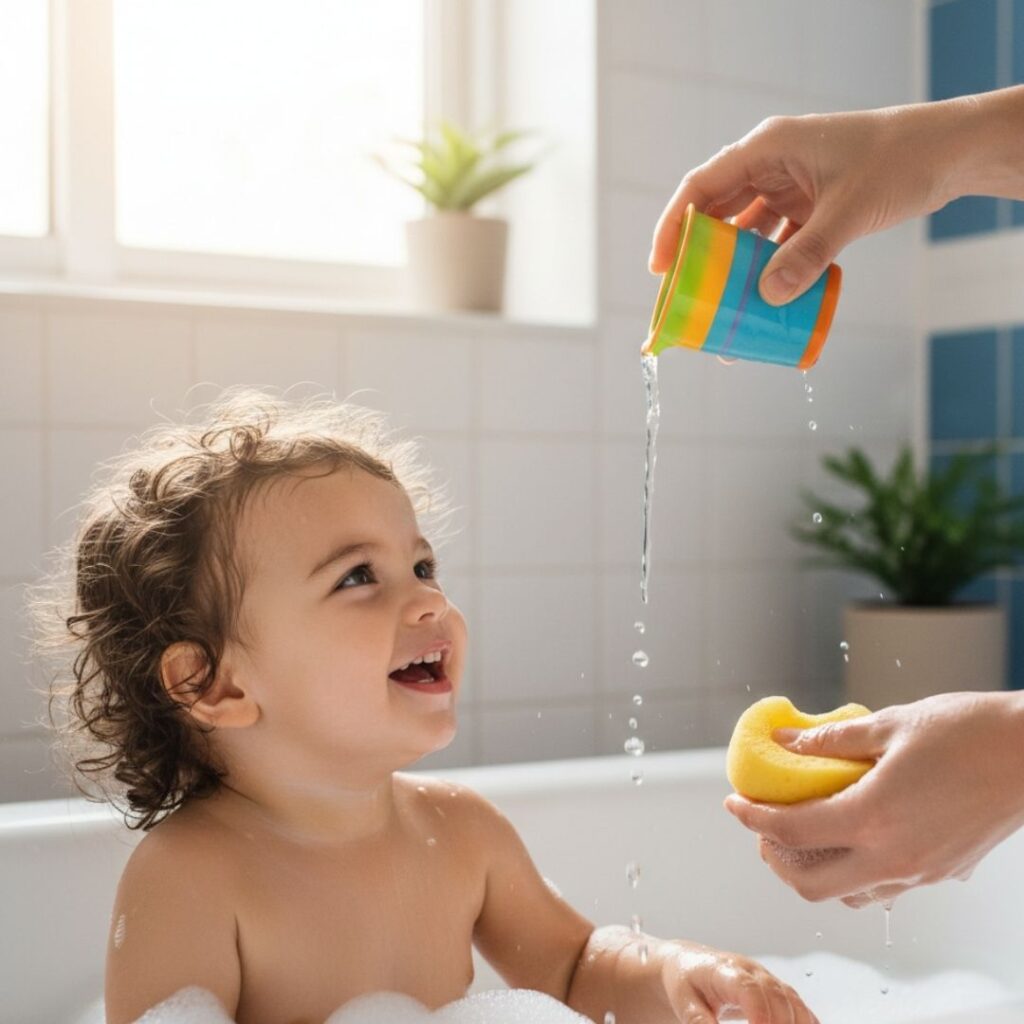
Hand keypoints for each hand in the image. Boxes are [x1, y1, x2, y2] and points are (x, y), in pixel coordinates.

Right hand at [649, 102, 959, 304]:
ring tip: (720, 303)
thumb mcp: (850, 210)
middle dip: (700, 253)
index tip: (661, 267)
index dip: (674, 226)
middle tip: (686, 294)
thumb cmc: (899, 161)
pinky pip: (775, 240)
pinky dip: (767, 267)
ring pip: (745, 230)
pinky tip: (762, 296)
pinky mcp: (809, 206)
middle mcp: (771, 165)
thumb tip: (769, 298)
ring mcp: (790, 186)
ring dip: (734, 265)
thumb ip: (809, 255)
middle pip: (717, 211)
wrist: (949, 153)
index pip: (702, 186)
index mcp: (768, 148)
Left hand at [660, 940, 818, 1023]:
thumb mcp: (685, 1004)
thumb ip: (700, 1022)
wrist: (687, 963)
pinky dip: (805, 1021)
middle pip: (776, 995)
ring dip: (795, 1023)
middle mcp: (750, 970)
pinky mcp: (774, 989)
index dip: (759, 1012)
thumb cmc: (685, 982)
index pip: (748, 988)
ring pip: (792, 999)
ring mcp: (765, 978)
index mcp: (723, 969)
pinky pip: (797, 1004)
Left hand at [724, 691, 1023, 905]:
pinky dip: (853, 870)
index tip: (733, 803)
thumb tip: (785, 740)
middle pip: (810, 884)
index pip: (791, 830)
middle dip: (774, 858)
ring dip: (814, 870)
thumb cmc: (967, 732)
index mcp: (873, 818)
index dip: (752, 818)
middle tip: (762, 826)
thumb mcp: (888, 725)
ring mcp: (920, 872)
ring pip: (848, 893)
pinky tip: (850, 836)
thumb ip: (829, 740)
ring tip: (800, 832)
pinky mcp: (942, 872)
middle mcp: (893, 857)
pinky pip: (883, 887)